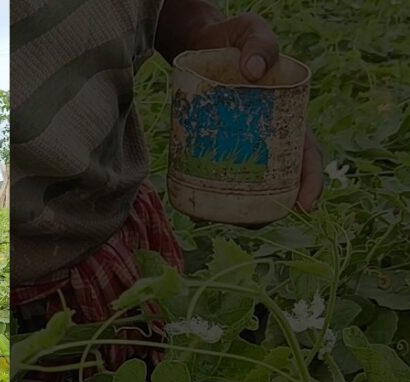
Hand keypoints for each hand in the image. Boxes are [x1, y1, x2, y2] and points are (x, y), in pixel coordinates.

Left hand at [189, 13, 324, 211]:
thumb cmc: (233, 39)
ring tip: (218, 219)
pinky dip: (208, 196)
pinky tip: (195, 209)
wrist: (199, 44)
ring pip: (245, 187)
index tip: (306, 206)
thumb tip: (253, 72)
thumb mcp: (251, 33)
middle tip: (254, 224)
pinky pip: (215, 177)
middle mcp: (267, 138)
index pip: (307, 156)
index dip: (311, 182)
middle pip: (277, 182)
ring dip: (237, 210)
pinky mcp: (213, 146)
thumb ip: (259, 44)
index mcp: (288, 117)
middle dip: (270, 208)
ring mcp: (239, 145)